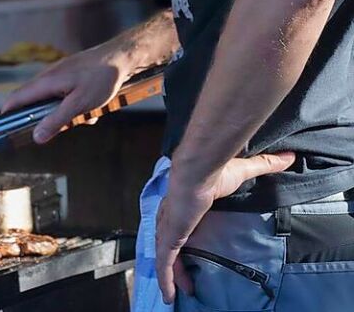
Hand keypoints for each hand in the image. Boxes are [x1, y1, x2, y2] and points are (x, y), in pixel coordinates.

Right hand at [0, 44, 131, 143]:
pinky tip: (91, 109)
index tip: (5, 128)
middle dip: (45, 118)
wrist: (120, 58)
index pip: (16, 98)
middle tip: (62, 127)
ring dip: (64, 113)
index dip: (7, 113)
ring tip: (86, 116)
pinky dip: (74, 105)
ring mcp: (58, 74)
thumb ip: (57, 120)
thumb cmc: (101, 78)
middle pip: (32, 101)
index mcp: (45, 83)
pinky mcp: (69, 75)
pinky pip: (63, 95)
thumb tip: (36, 137)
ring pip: (51, 100)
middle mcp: (47, 77)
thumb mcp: (80, 105)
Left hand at [156, 151, 295, 303]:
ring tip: (177, 294)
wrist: (197, 170)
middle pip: (171, 245)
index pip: (180, 223)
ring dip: (172, 276)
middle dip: (177, 263)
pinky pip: (165, 264)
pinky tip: (169, 296)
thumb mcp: (243, 171)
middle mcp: (171, 217)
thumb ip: (264, 165)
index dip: (183, 236)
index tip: (188, 245)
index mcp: (183, 203)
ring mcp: (168, 228)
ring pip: (166, 259)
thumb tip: (288, 157)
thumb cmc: (215, 170)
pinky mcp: (170, 237)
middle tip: (187, 280)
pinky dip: (166, 280)